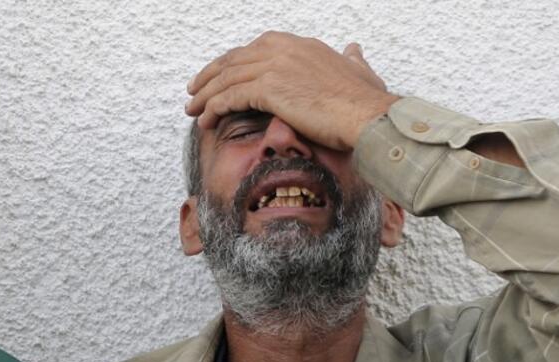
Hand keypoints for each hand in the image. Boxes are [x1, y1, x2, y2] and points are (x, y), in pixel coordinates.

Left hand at [185, 33, 400, 150]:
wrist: (366, 115)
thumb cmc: (365, 102)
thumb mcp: (360, 71)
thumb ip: (351, 59)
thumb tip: (353, 49)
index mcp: (297, 44)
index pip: (252, 50)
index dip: (230, 64)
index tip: (217, 78)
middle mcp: (282, 48)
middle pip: (233, 61)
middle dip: (210, 77)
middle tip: (194, 93)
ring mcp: (274, 66)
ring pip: (226, 79)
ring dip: (205, 96)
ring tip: (192, 111)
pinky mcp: (268, 88)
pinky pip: (230, 97)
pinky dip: (213, 109)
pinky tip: (205, 121)